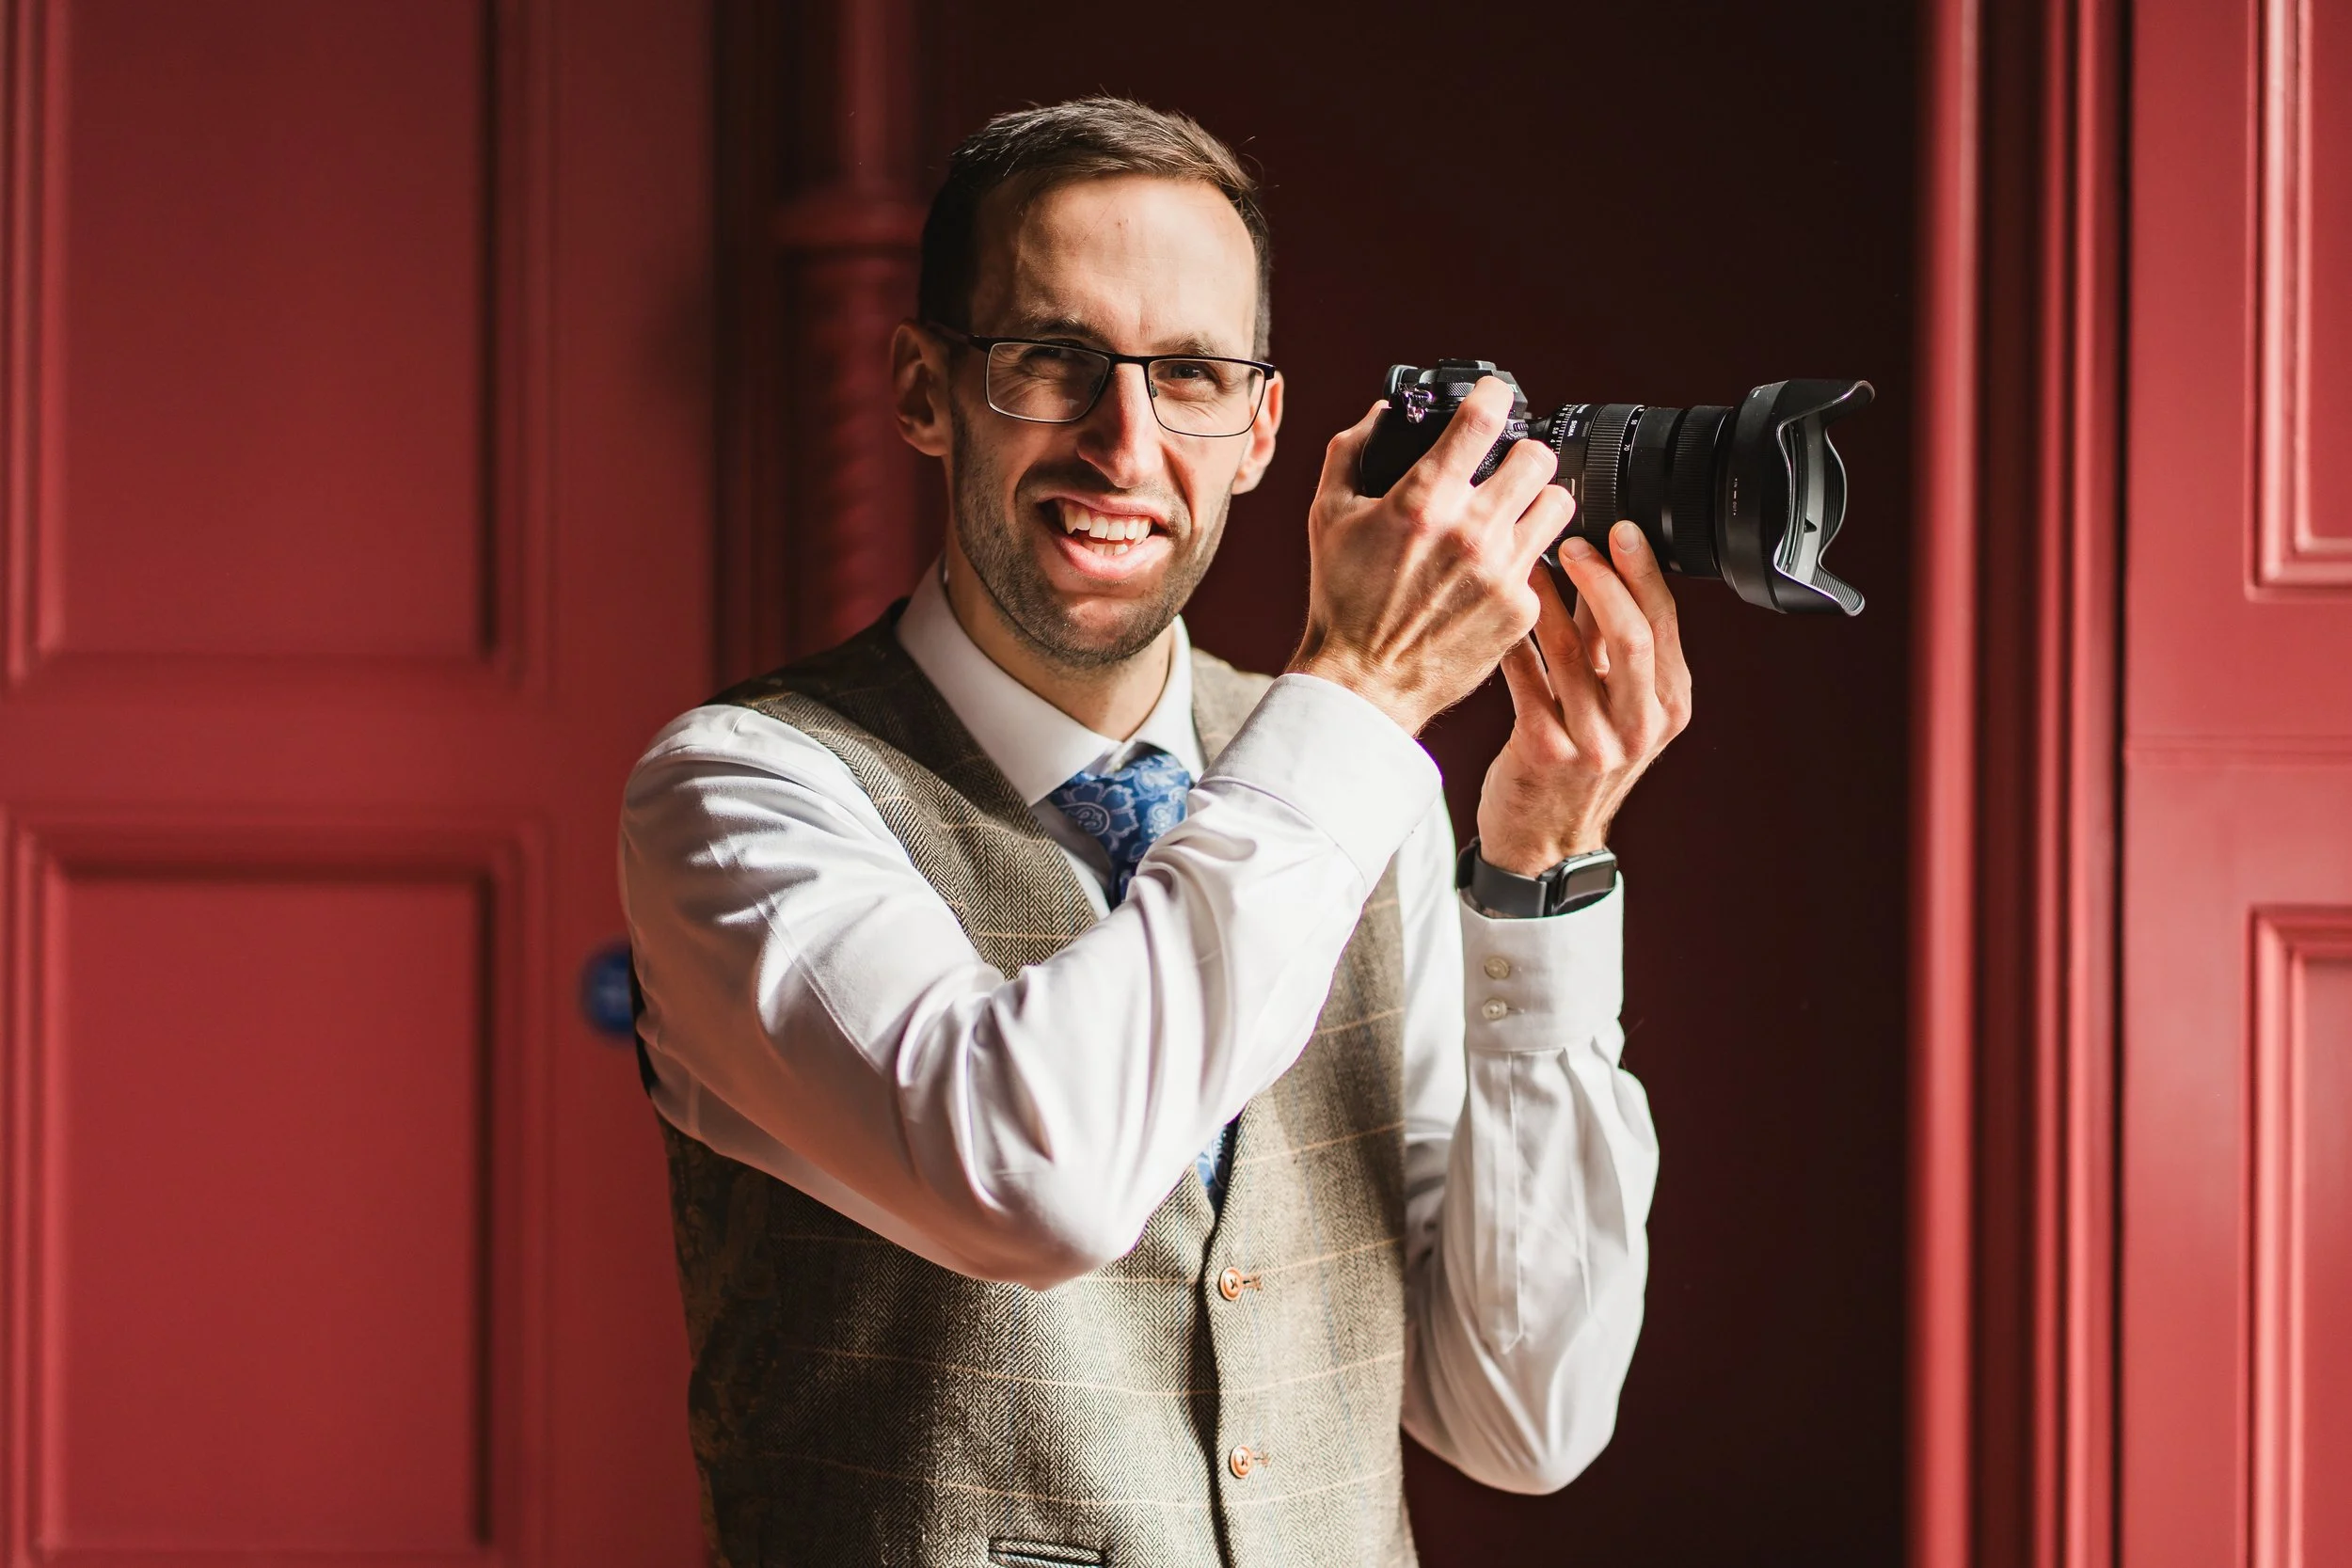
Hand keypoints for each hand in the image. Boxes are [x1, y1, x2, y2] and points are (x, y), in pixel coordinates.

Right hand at [1287, 378, 1575, 734]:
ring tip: (1514, 514)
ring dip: (1537, 501)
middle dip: (1522, 455)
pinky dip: (1522, 559)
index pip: (1484, 417)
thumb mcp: (1328, 517)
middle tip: (1507, 467)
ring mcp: (1502, 572)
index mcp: (1424, 499)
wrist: (1364, 683)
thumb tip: (1379, 415)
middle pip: (1539, 457)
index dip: (1494, 394)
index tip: (1494, 396)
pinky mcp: (1521, 608)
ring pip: (1558, 504)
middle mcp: (1471, 531)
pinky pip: (1542, 563)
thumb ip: (1350, 453)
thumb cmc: (1342, 601)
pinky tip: (1495, 571)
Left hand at [1475, 520, 1692, 872]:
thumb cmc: (1582, 762)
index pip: (1664, 623)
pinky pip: (1526, 678)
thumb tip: (1610, 566)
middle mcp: (1640, 726)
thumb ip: (1617, 643)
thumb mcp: (1620, 706)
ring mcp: (1595, 743)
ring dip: (1547, 599)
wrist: (1547, 838)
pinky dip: (1513, 638)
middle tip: (1572, 542)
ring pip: (1571, 652)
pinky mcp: (1545, 751)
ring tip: (1526, 562)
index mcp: (1670, 705)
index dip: (1641, 571)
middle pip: (1630, 634)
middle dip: (1600, 578)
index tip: (1619, 530)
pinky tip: (1500, 612)